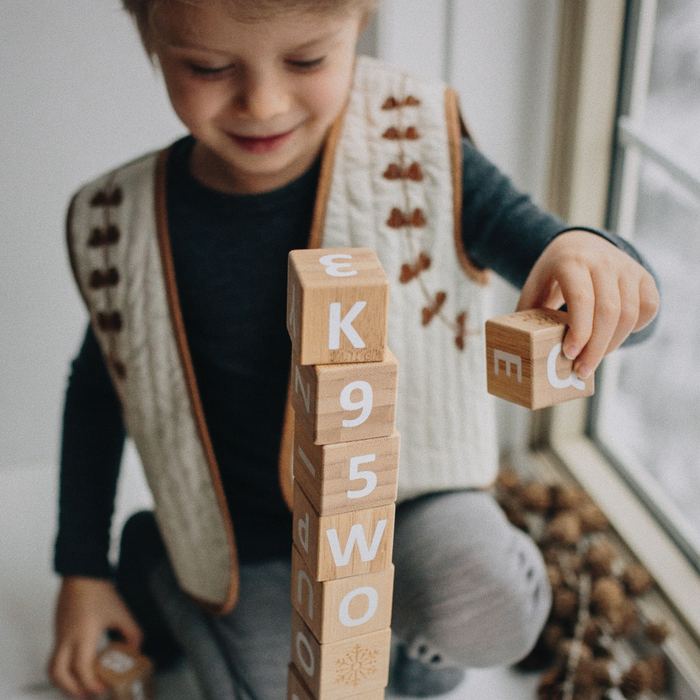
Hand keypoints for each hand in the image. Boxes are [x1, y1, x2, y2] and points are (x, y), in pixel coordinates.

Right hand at [49, 576, 142, 699]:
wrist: (81, 575)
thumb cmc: (99, 592)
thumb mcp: (122, 613)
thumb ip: (132, 633)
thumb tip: (136, 650)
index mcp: (84, 634)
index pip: (81, 668)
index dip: (91, 684)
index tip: (102, 688)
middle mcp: (67, 638)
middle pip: (59, 675)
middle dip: (72, 690)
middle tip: (88, 696)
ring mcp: (59, 636)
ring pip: (52, 669)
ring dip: (65, 683)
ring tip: (81, 687)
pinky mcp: (58, 633)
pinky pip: (55, 658)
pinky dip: (64, 670)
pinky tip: (79, 668)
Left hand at [516, 230, 659, 377]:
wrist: (581, 243)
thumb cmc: (554, 273)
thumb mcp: (535, 284)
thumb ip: (527, 311)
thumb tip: (517, 346)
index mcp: (571, 261)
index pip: (582, 299)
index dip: (579, 330)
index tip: (570, 354)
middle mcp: (603, 261)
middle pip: (609, 311)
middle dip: (596, 347)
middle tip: (581, 370)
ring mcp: (627, 267)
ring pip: (629, 314)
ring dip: (613, 344)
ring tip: (593, 359)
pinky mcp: (644, 276)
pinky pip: (649, 308)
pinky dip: (635, 328)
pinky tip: (615, 337)